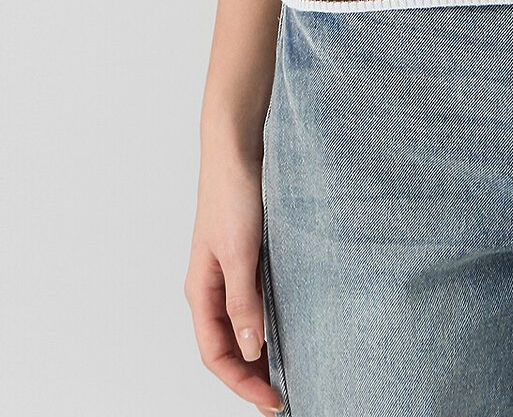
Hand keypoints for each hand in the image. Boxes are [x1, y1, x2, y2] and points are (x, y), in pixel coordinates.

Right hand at [184, 147, 284, 413]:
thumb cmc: (232, 193)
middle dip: (249, 376)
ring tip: (286, 372)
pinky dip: (265, 323)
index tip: (272, 400)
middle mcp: (212, 287)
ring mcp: (228, 272)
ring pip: (239, 327)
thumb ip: (243, 300)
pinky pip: (252, 302)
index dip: (242, 382)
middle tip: (282, 397)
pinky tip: (286, 328)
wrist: (236, 147)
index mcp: (201, 291)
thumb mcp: (239, 251)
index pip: (216, 354)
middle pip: (226, 347)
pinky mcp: (246, 257)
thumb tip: (251, 348)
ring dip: (258, 352)